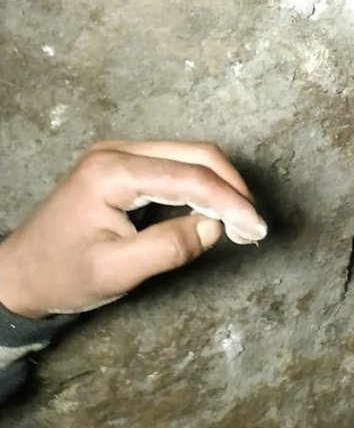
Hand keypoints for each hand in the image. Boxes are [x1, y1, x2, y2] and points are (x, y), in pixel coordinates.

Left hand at [0, 140, 266, 317]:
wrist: (21, 275)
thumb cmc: (61, 275)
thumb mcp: (116, 271)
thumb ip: (168, 247)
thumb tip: (214, 227)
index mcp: (112, 172)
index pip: (190, 177)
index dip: (231, 202)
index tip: (256, 229)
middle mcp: (117, 151)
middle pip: (198, 155)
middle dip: (233, 190)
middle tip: (253, 228)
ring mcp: (121, 154)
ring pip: (193, 157)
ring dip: (223, 187)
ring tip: (240, 224)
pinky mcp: (127, 164)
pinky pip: (180, 165)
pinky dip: (206, 187)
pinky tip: (217, 213)